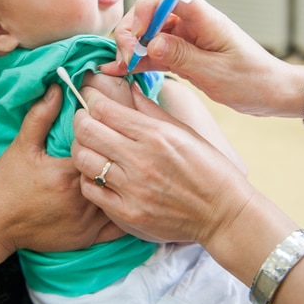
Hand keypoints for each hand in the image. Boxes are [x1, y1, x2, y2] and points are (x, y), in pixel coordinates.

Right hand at [0, 84, 121, 256]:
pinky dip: (126, 213)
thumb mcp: (21, 146)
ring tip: (135, 172)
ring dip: (126, 187)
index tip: (112, 131)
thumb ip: (41, 116)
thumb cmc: (5, 183)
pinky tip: (129, 200)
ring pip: (121, 200)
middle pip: (115, 174)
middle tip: (130, 150)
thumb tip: (58, 87)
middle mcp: (80, 200)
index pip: (102, 149)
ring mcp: (85, 223)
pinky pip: (118, 228)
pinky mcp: (86, 239)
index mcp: (66, 173)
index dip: (109, 139)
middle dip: (122, 162)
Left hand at [70, 84, 252, 245]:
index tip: (88, 96)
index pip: (104, 109)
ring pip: (83, 160)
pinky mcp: (127, 214)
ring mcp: (132, 189)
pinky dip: (88, 178)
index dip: (89, 98)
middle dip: (79, 120)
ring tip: (89, 146)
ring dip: (81, 149)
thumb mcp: (184, 132)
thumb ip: (151, 110)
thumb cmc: (208, 168)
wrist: (223, 213)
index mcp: (156, 135)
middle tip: (83, 119)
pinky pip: (90, 191)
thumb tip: (128, 89)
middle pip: (87, 131)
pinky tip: (97, 173)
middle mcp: (141, 161)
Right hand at [101, 0, 297, 117]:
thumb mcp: (216, 73)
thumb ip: (181, 56)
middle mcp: (193, 24)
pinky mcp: (183, 54)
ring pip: (149, 33)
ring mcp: (187, 38)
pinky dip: (138, 60)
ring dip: (131, 47)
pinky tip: (121, 70)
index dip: (146, 9)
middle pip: (151, 13)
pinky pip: (155, 52)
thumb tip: (151, 43)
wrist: (272, 93)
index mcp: (206, 19)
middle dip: (132, 31)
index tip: (137, 35)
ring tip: (120, 67)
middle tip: (125, 57)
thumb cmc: (253, 81)